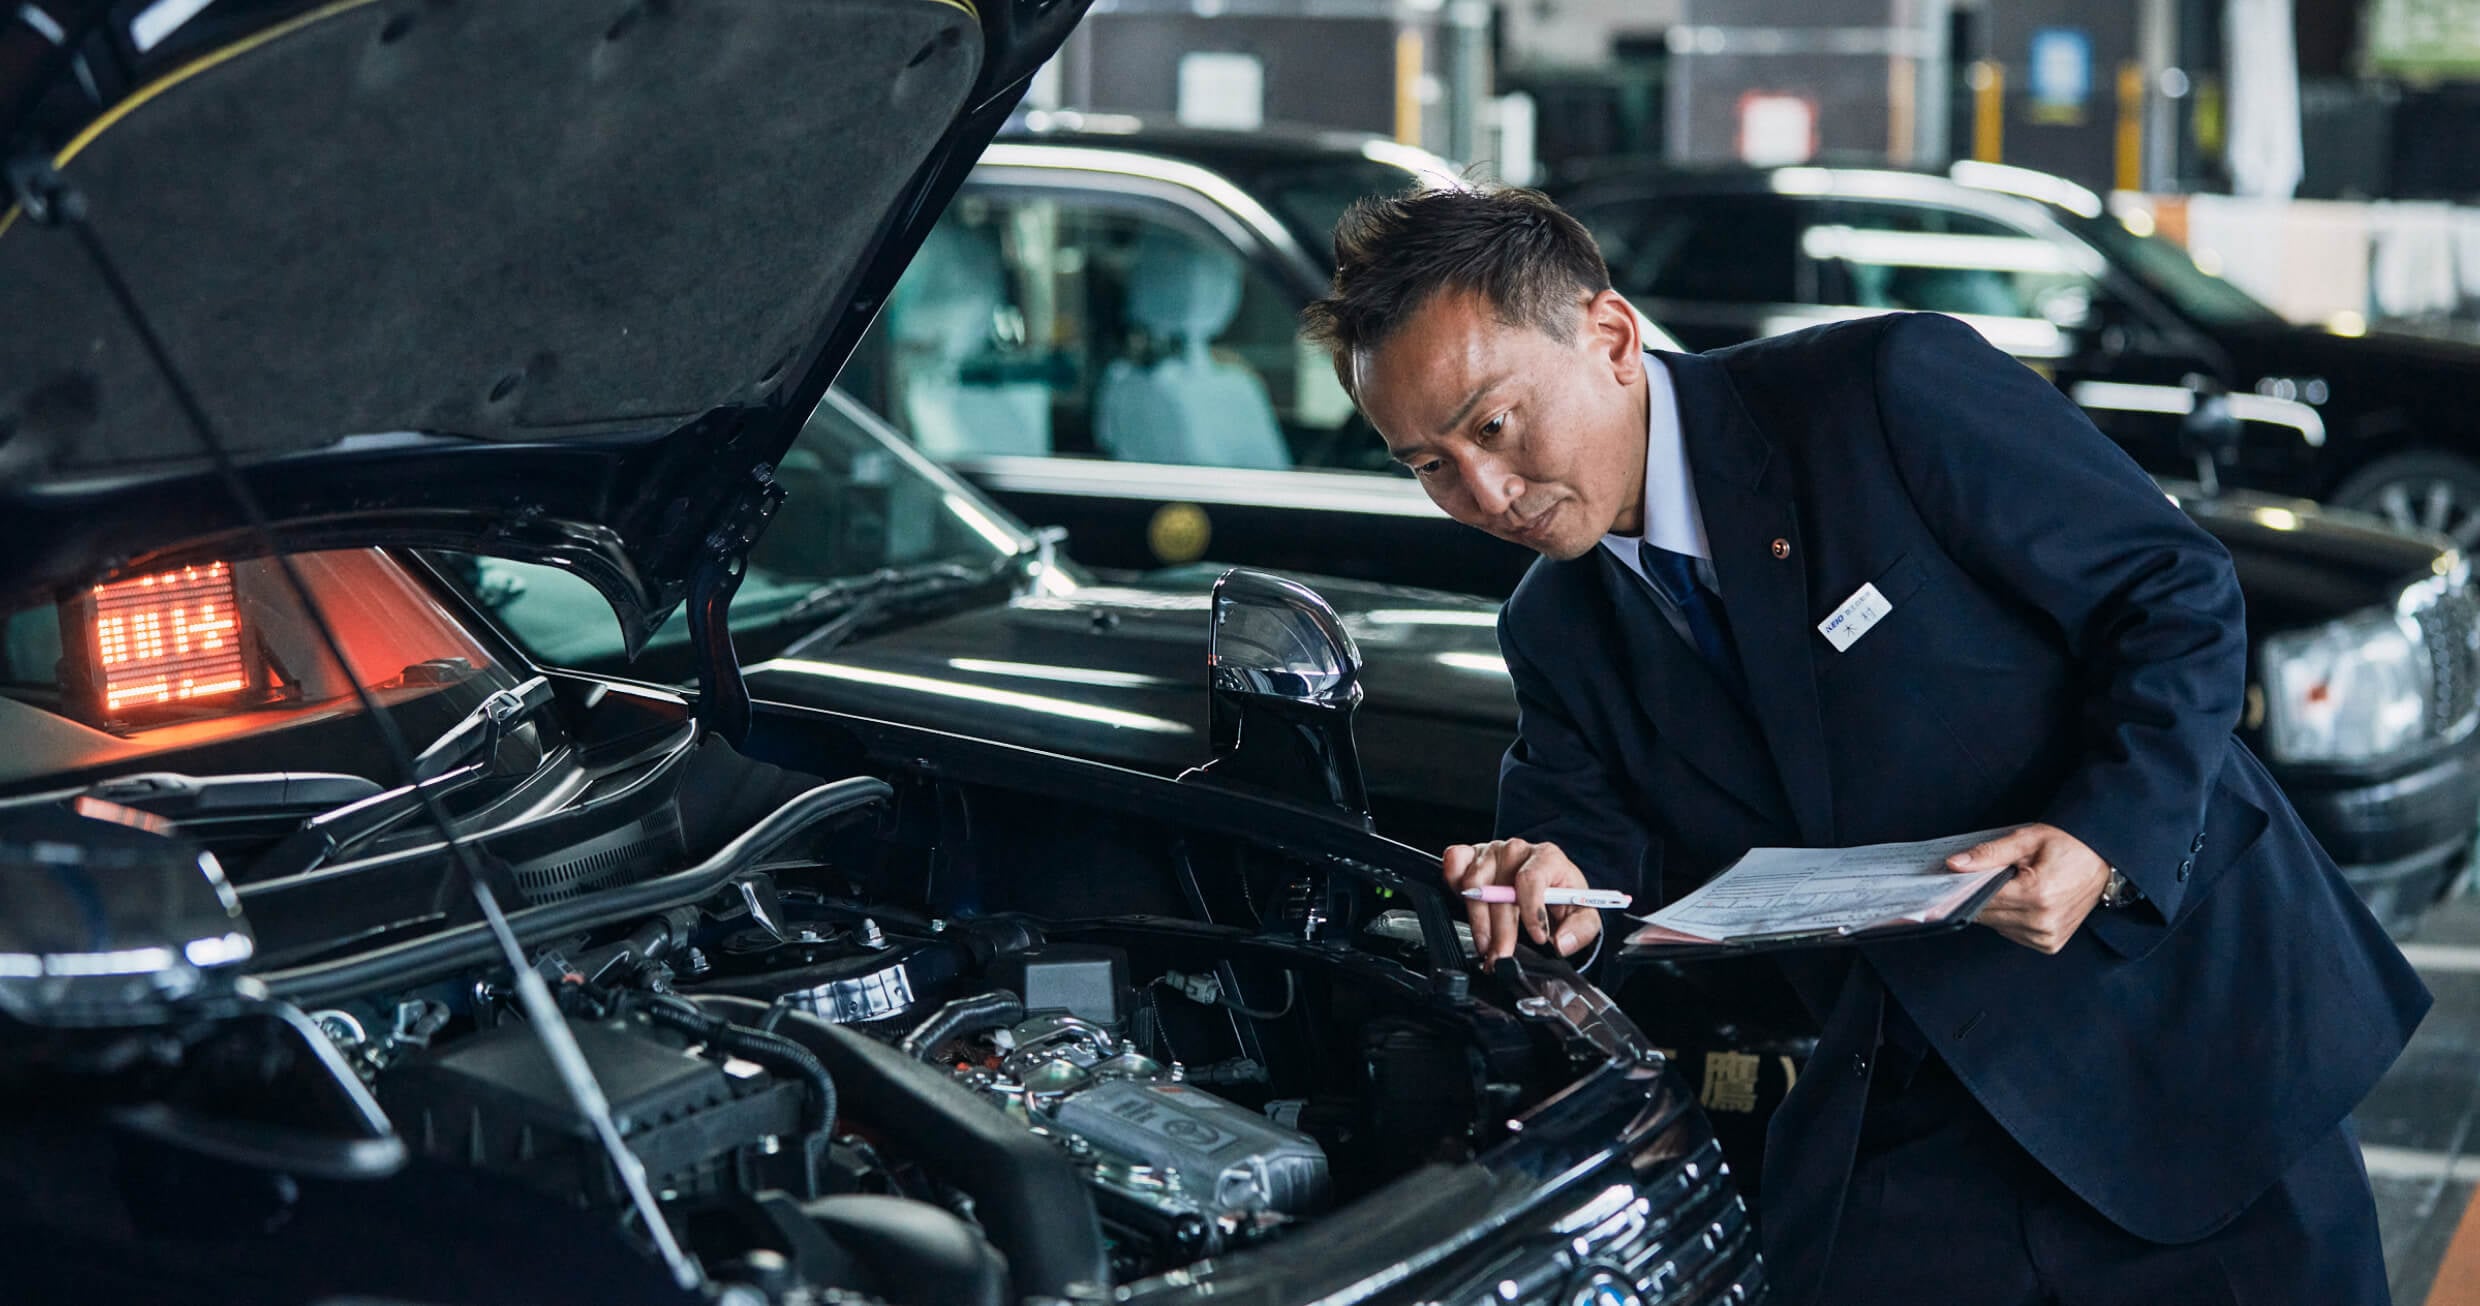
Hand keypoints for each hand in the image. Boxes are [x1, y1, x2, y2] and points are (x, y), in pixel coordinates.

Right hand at [1440, 838, 1602, 961]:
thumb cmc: (1561, 897)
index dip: (1532, 912)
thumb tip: (1562, 943)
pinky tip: (1463, 904)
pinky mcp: (1470, 855)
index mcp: (1547, 858)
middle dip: (1500, 930)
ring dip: (1478, 920)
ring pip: (1473, 883)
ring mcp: (1491, 851)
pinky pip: (1454, 862)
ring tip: (1486, 945)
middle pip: (1499, 889)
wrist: (1544, 885)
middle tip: (1502, 956)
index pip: (1531, 879)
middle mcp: (1517, 851)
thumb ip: (1581, 929)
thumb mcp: (1582, 914)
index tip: (1537, 938)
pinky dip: (1453, 881)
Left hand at [1946, 823, 2112, 953]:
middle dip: (1979, 897)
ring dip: (1996, 909)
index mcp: (2037, 895)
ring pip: (1997, 927)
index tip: (1951, 882)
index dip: (1963, 890)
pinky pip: (2013, 934)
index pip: (1983, 899)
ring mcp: (2048, 937)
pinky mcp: (2051, 945)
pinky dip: (2010, 919)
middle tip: (1984, 876)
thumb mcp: (2026, 840)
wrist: (2102, 859)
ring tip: (2013, 886)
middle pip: (1987, 915)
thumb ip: (1989, 854)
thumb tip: (1954, 865)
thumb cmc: (2067, 845)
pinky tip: (2021, 901)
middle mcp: (2043, 922)